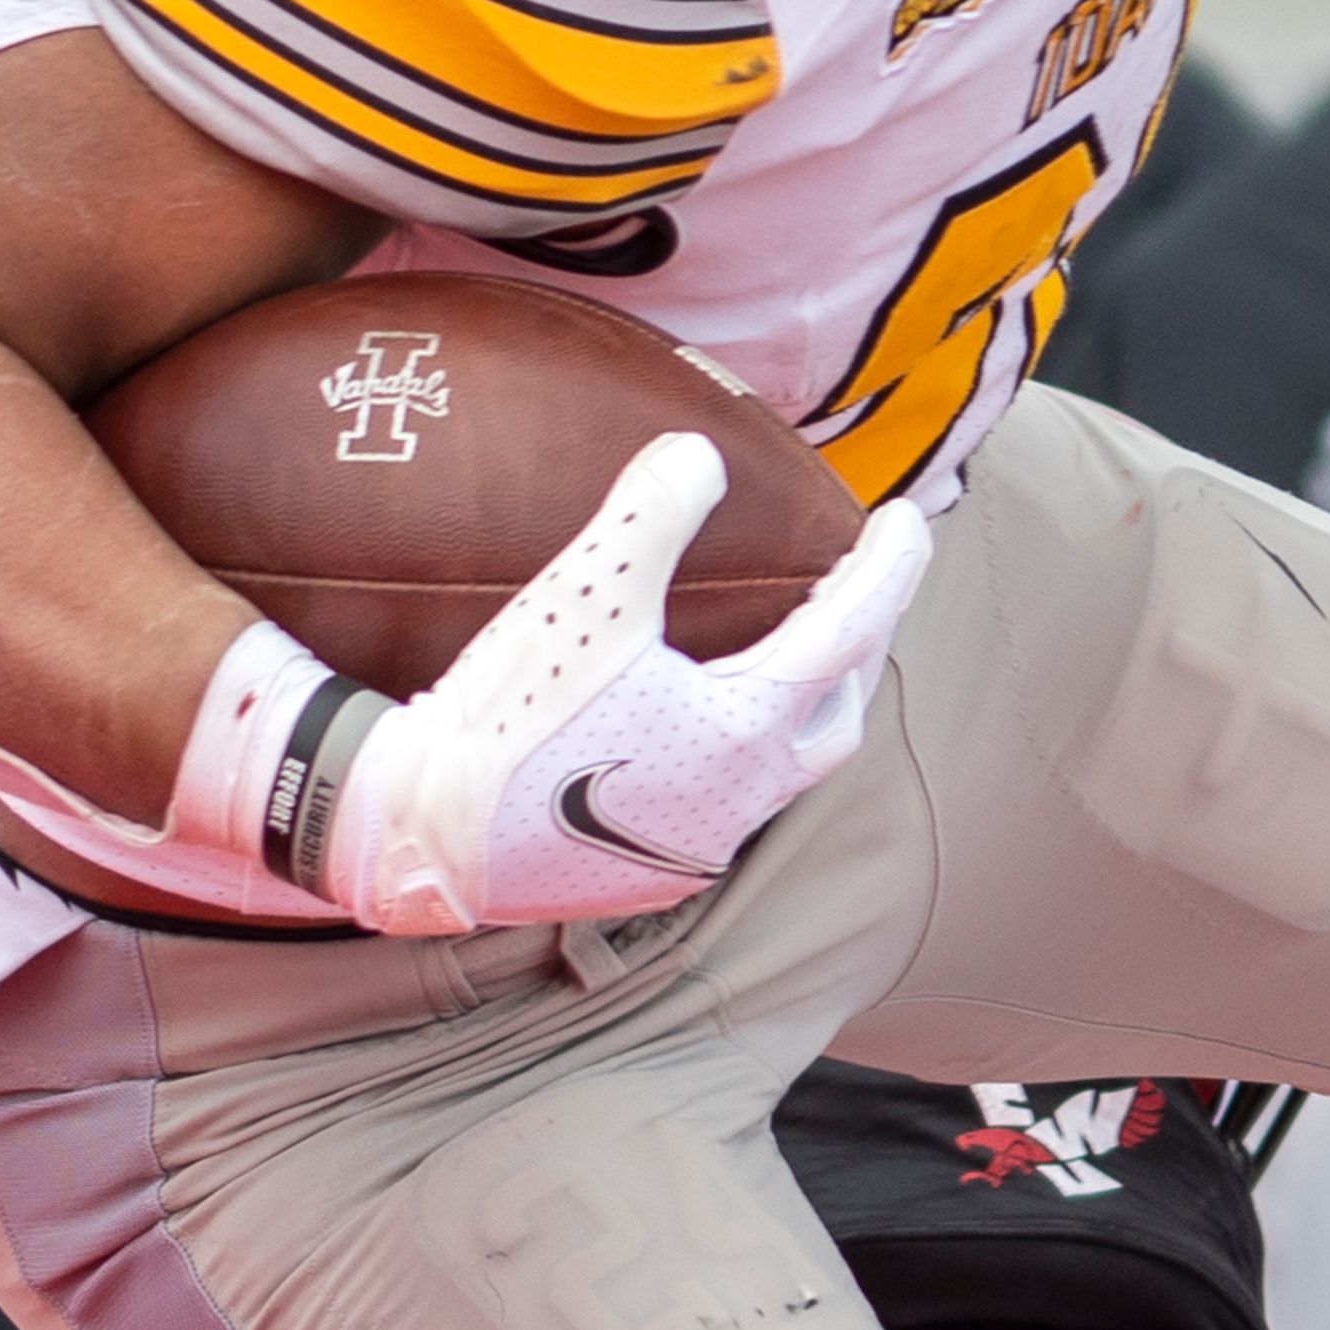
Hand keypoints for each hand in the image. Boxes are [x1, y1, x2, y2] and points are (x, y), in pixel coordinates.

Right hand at [328, 434, 930, 937]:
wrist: (420, 839)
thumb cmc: (505, 717)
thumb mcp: (581, 595)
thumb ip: (650, 515)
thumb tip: (700, 455)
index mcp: (742, 733)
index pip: (847, 634)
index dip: (887, 570)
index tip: (909, 520)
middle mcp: (736, 803)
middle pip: (834, 719)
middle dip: (855, 653)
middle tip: (850, 595)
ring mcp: (694, 847)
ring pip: (779, 772)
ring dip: (791, 711)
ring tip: (775, 656)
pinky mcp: (646, 875)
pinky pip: (718, 806)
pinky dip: (727, 755)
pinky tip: (684, 726)